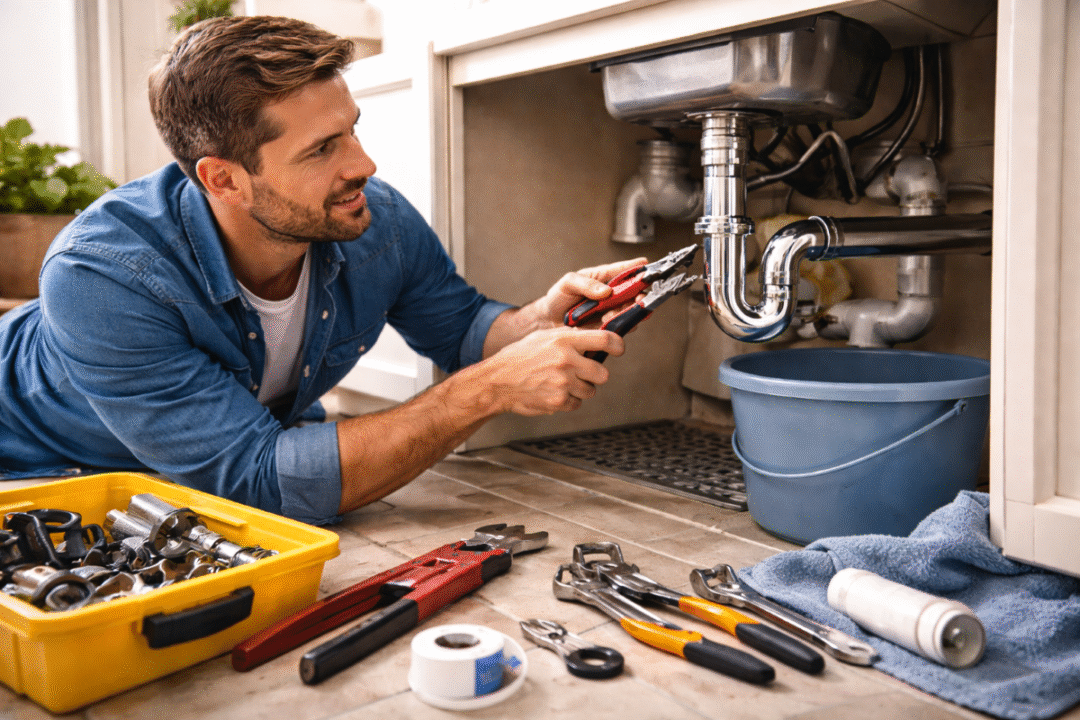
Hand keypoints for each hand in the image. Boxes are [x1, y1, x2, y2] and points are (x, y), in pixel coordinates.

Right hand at [478, 326, 624, 415]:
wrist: (498, 381)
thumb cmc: (520, 357)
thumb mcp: (543, 337)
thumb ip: (569, 337)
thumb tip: (593, 338)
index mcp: (565, 340)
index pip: (605, 339)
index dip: (618, 345)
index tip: (619, 349)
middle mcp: (567, 360)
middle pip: (603, 373)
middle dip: (595, 374)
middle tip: (581, 373)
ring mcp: (564, 382)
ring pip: (591, 390)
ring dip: (580, 389)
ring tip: (560, 383)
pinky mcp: (559, 400)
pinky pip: (577, 403)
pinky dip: (568, 400)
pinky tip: (552, 392)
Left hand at [537, 257, 646, 326]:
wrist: (548, 321)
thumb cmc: (558, 297)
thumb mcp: (568, 283)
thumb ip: (586, 284)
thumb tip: (606, 291)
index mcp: (604, 277)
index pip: (627, 270)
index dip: (639, 268)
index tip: (646, 268)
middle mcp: (613, 294)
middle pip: (636, 293)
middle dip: (640, 295)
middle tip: (637, 299)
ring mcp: (612, 311)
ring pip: (632, 311)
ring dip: (627, 313)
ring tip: (610, 314)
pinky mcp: (609, 327)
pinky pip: (622, 327)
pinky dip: (619, 326)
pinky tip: (607, 324)